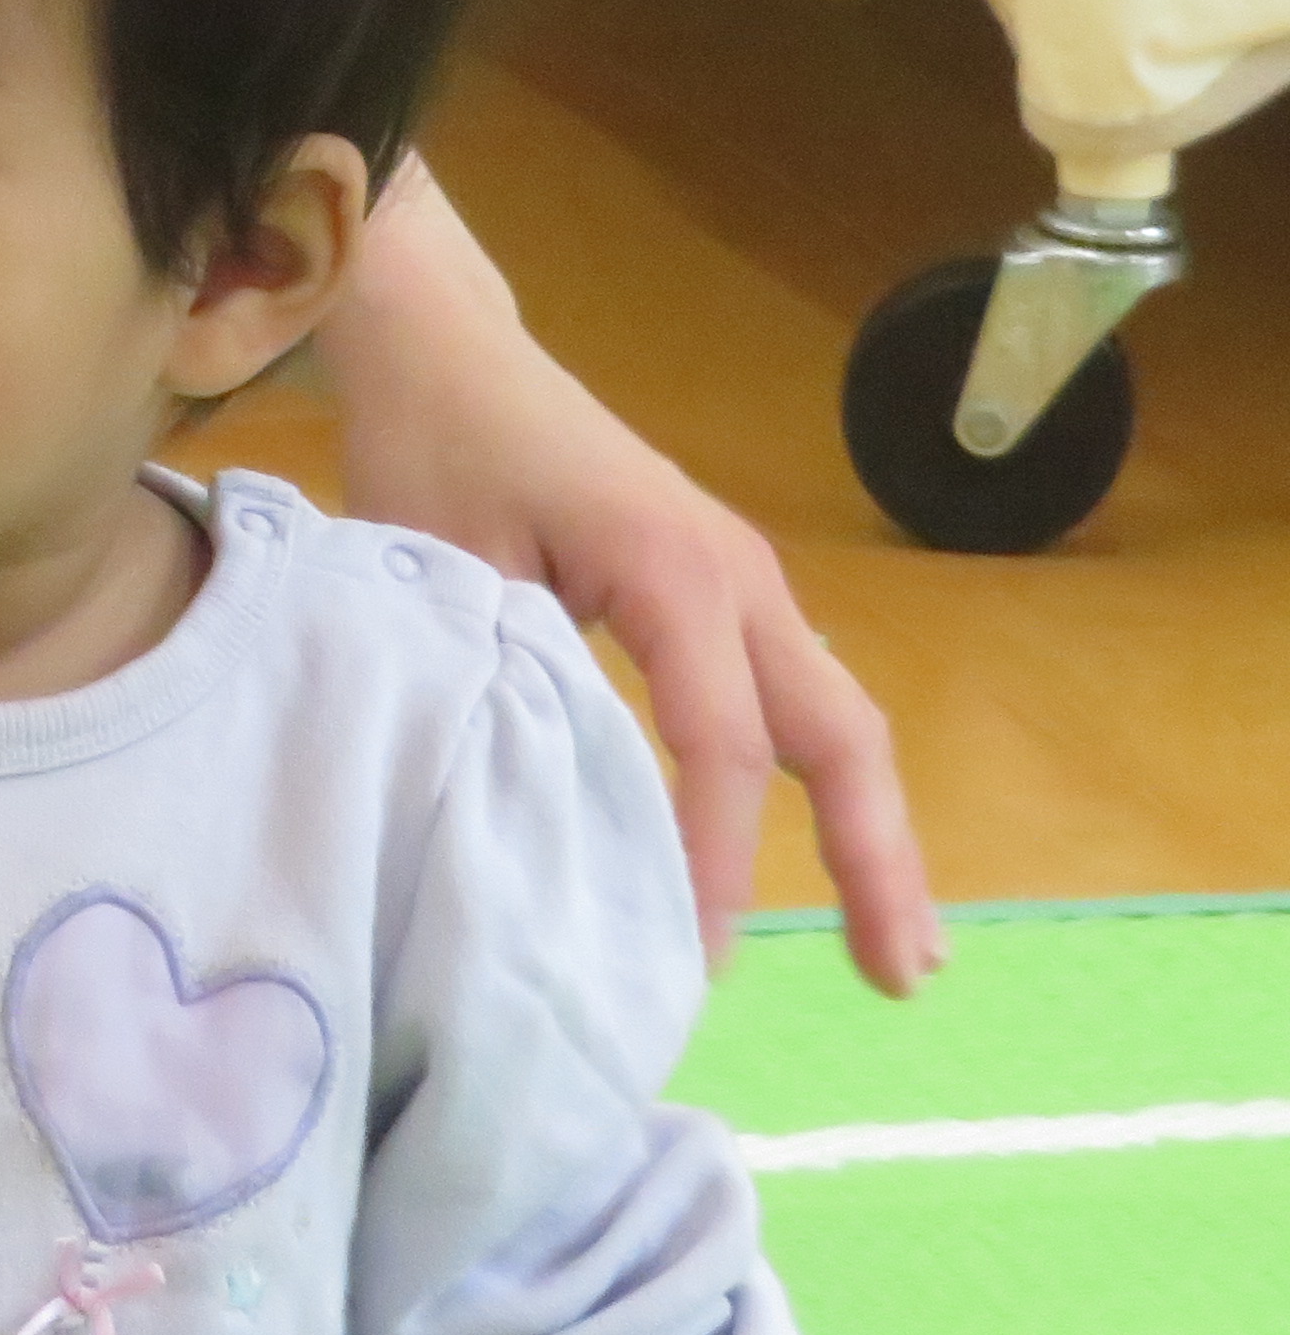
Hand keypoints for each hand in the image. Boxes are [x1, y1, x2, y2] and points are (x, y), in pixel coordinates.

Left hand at [328, 174, 940, 994]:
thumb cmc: (435, 452)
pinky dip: (829, 785)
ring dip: (875, 832)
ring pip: (839, 720)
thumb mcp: (448, 574)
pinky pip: (798, 702)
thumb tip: (539, 826)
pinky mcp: (726, 593)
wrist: (446, 352)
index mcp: (673, 571)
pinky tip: (838, 858)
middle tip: (899, 982)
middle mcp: (739, 577)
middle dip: (875, 859)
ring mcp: (747, 582)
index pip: (720, 744)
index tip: (697, 964)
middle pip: (840, 734)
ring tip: (899, 953)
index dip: (712, 859)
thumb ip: (503, 685)